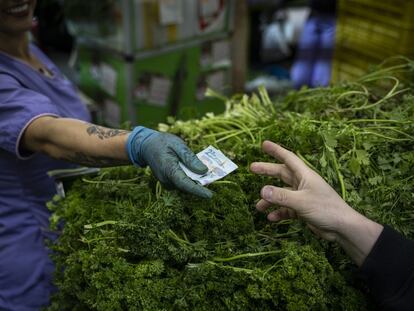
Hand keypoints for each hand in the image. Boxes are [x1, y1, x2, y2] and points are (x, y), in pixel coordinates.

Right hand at [127, 127, 212, 198]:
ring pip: (186, 185)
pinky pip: (183, 182)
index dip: (198, 190)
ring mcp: (166, 182)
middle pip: (187, 186)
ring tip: (209, 172)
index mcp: (168, 169)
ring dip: (197, 180)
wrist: (146, 146)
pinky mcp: (169, 182)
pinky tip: (198, 170)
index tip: (210, 195)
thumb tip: (203, 170)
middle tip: (216, 175)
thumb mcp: (178, 145)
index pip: (184, 184)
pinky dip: (191, 178)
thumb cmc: (163, 143)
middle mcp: (166, 179)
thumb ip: (190, 158)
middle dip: (201, 184)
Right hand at [250, 141, 382, 265]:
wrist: (342, 228)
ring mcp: (302, 197)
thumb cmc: (326, 209)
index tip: (263, 144)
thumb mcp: (301, 202)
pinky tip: (271, 218)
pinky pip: (286, 209)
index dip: (276, 150)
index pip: (288, 158)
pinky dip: (279, 212)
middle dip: (267, 171)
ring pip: (281, 194)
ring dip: (270, 199)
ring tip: (258, 207)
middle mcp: (302, 184)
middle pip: (281, 174)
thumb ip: (281, 196)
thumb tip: (261, 191)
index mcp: (305, 175)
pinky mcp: (303, 210)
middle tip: (252, 168)